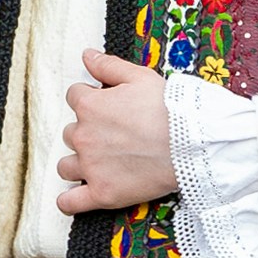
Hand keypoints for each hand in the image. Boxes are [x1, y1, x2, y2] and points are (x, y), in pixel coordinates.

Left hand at [54, 47, 175, 214]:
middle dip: (87, 132)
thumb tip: (85, 55)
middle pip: (70, 133)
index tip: (109, 107)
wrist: (191, 143)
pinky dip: (69, 201)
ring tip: (99, 164)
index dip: (92, 100)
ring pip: (66, 166)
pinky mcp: (102, 193)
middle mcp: (83, 136)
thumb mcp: (139, 76)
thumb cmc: (169, 108)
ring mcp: (90, 167)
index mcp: (88, 106)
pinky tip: (73, 198)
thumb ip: (108, 65)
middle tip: (114, 135)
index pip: (74, 98)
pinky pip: (71, 202)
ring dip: (77, 163)